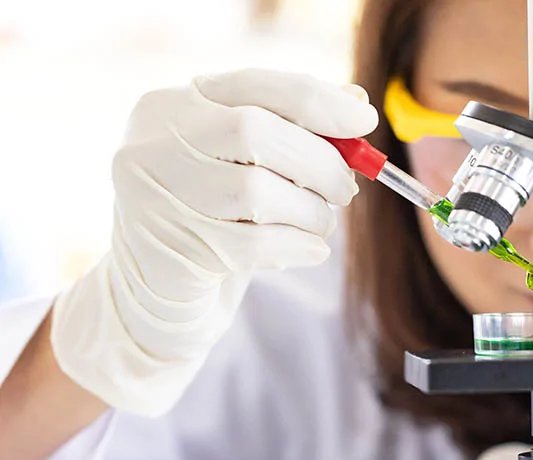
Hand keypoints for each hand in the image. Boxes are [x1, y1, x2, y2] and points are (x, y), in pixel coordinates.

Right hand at [51, 69, 377, 415]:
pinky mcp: (166, 247)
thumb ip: (293, 131)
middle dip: (319, 162)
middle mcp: (154, 140)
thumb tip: (356, 104)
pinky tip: (312, 251)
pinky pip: (251, 244)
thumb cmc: (217, 215)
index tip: (364, 121)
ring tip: (322, 224)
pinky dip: (296, 246)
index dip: (318, 102)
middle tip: (345, 190)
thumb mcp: (248, 165)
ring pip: (255, 192)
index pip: (255, 85)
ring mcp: (152, 194)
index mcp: (176, 103)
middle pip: (255, 133)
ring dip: (309, 211)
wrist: (162, 284)